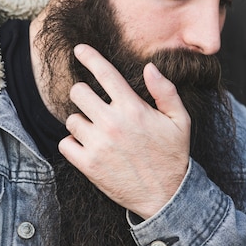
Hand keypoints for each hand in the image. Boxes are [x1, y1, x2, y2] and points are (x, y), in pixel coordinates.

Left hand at [58, 44, 190, 218]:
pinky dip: (73, 144)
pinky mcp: (88, 165)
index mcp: (133, 108)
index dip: (89, 56)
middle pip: (78, 92)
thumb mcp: (179, 120)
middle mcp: (112, 123)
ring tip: (97, 131)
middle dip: (85, 95)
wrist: (166, 195)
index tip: (79, 50)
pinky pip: (65, 143)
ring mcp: (98, 145)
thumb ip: (165, 91)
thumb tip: (150, 67)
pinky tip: (89, 147)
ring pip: (71, 119)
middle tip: (94, 104)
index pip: (104, 73)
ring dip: (81, 122)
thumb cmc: (172, 155)